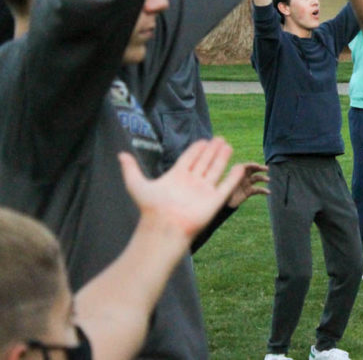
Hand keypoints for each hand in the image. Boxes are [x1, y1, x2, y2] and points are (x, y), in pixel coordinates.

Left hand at [118, 138, 245, 239]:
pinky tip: (239, 166)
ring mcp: (203, 191)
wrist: (164, 227)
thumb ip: (130, 169)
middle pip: (204, 162)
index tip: (203, 140)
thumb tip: (120, 154)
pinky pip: (226, 186)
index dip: (196, 149)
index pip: (189, 158)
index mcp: (176, 177)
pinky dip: (233, 176)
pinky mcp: (214, 200)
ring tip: (227, 145)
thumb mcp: (137, 184)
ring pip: (215, 170)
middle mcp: (191, 182)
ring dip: (222, 158)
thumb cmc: (150, 207)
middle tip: (219, 138)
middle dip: (212, 150)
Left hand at [226, 165, 268, 207]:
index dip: (252, 165)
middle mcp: (242, 177)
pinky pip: (258, 189)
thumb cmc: (223, 193)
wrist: (224, 205)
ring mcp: (246, 184)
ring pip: (257, 179)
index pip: (245, 166)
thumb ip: (234, 177)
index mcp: (236, 173)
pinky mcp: (249, 192)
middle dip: (260, 168)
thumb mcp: (228, 185)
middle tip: (267, 169)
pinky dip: (264, 190)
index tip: (258, 166)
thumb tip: (241, 170)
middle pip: (253, 170)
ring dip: (263, 178)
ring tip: (268, 180)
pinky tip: (268, 192)